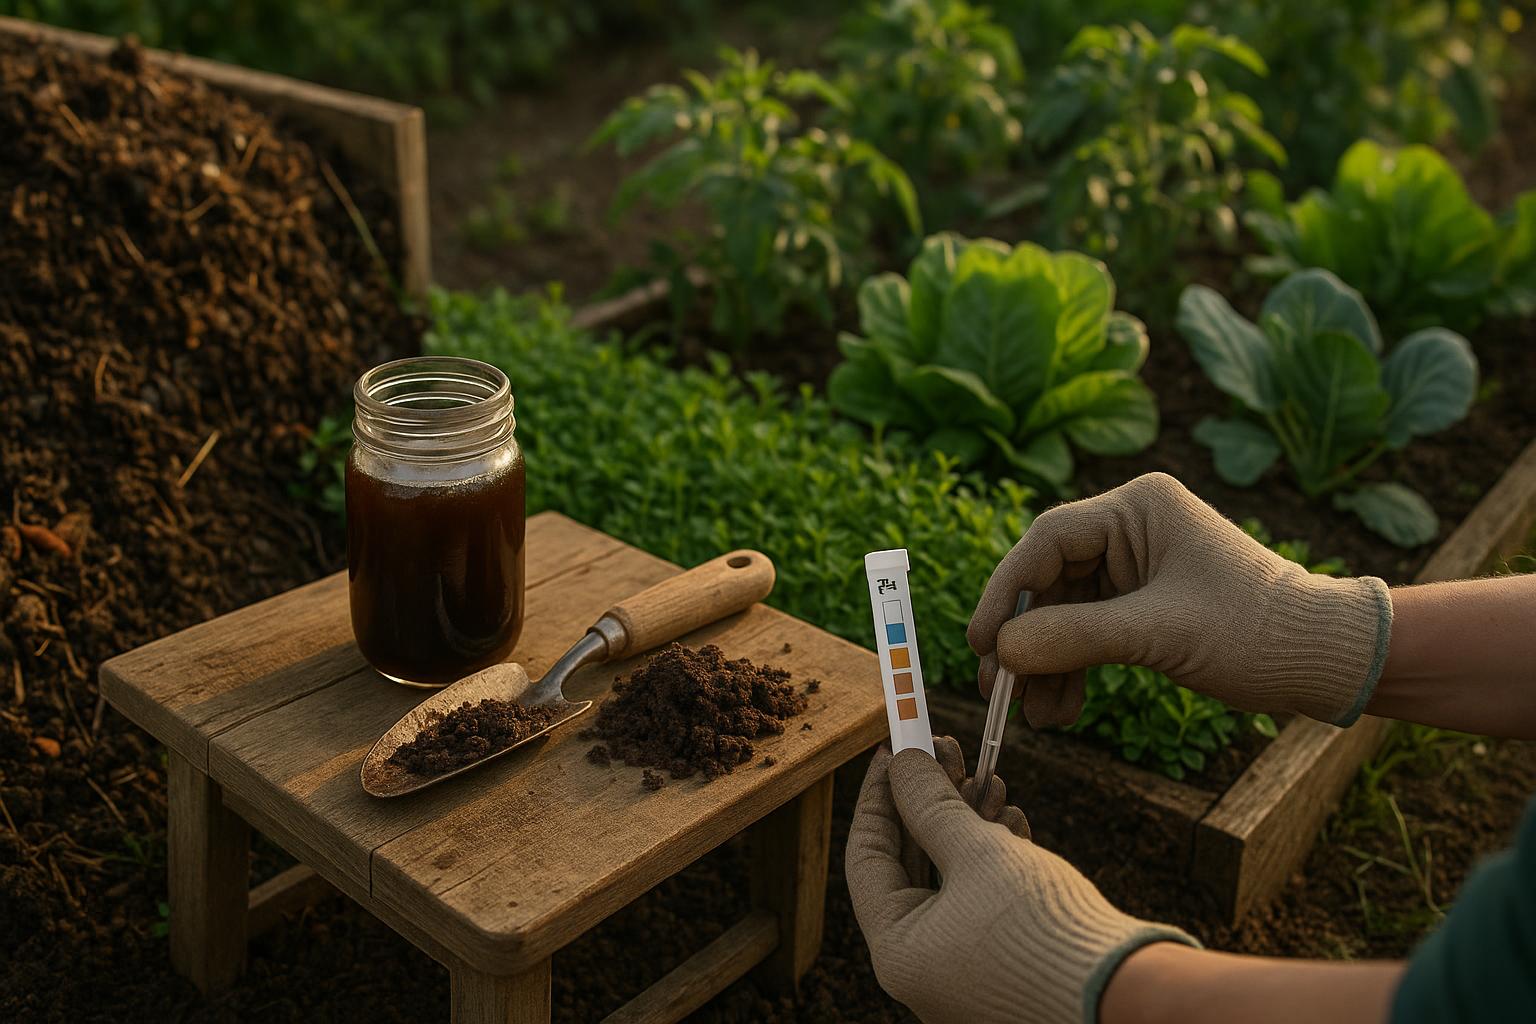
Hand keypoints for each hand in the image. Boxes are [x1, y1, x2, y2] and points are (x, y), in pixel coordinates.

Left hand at [847, 745, 1194, 1023]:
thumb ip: (930, 804)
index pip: (865, 856)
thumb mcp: (977, 853)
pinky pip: (981, 901)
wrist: (1126, 993)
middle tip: (947, 750)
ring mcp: (962, 970)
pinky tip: (1012, 821)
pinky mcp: (1001, 965)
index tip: (895, 750)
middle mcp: (922, 967)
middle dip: (931, 803)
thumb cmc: (1041, 928)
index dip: (878, 796)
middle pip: (910, 864)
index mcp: (897, 952)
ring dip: (967, 823)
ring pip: (950, 878)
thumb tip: (902, 762)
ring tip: (992, 780)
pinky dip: (993, 858)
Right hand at [967, 473, 1390, 728]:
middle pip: (1049, 581)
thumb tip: (999, 652)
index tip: (980, 645)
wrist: (1328, 661)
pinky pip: (1089, 632)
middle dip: (1025, 641)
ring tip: (1033, 717)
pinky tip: (1060, 711)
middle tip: (997, 692)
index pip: (1047, 541)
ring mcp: (1137, 565)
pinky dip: (1072, 671)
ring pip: (1064, 613)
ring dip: (1046, 665)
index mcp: (1138, 507)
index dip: (1005, 593)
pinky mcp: (1144, 602)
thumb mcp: (1158, 635)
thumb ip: (1073, 638)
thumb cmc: (1258, 633)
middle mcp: (1132, 527)